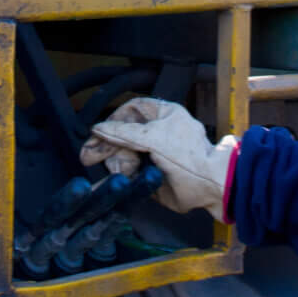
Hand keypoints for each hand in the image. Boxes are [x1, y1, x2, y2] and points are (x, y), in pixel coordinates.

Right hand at [82, 98, 233, 218]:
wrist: (208, 186)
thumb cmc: (190, 157)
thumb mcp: (153, 138)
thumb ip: (124, 132)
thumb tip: (99, 128)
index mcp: (164, 115)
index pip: (132, 110)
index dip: (114, 120)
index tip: (99, 131)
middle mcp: (158, 133)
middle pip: (124, 134)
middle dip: (107, 145)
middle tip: (89, 156)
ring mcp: (155, 154)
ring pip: (124, 155)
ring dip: (117, 162)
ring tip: (119, 170)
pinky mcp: (152, 175)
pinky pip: (131, 173)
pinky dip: (123, 177)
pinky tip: (121, 179)